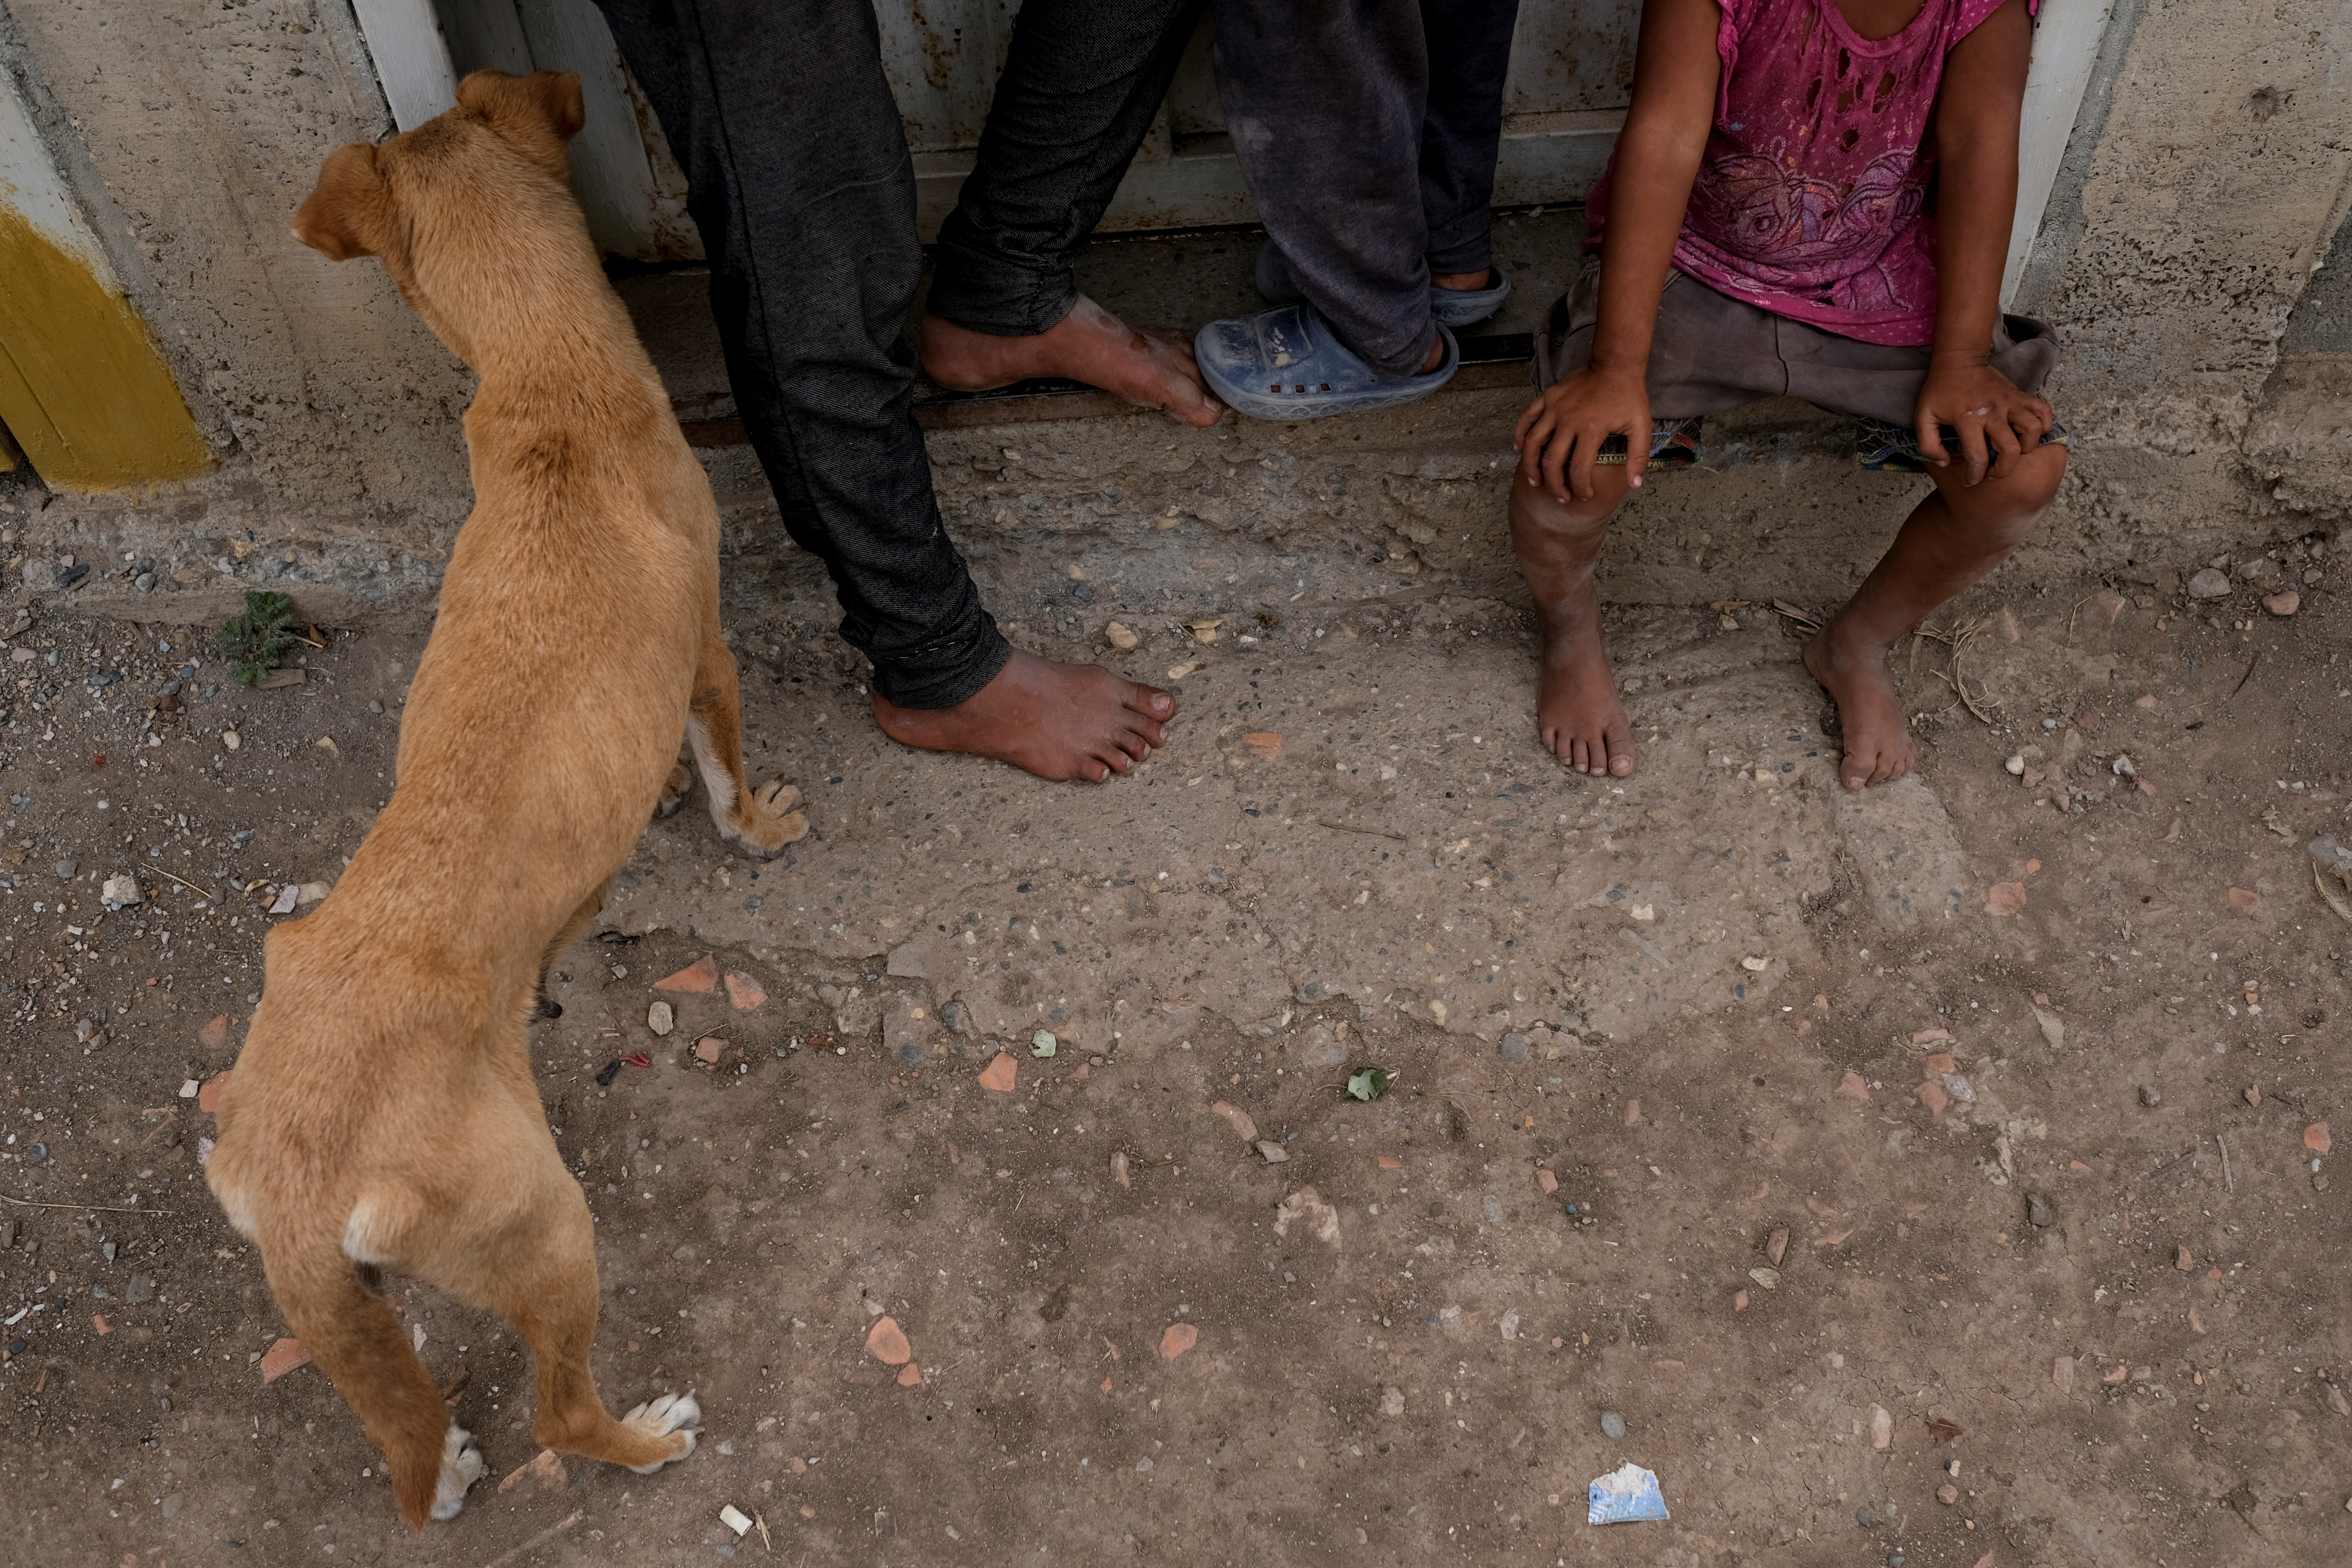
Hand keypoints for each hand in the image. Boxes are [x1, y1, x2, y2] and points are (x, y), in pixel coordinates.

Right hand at [1512, 363, 1652, 503]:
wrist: (1615, 364)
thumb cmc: (1629, 396)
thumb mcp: (1641, 426)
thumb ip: (1638, 456)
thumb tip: (1635, 484)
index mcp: (1591, 429)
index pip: (1579, 469)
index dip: (1580, 488)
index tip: (1584, 496)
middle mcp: (1569, 420)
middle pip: (1552, 461)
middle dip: (1555, 484)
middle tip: (1561, 496)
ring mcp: (1555, 408)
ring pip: (1534, 443)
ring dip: (1531, 466)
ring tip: (1535, 481)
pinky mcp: (1547, 398)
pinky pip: (1527, 419)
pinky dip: (1520, 435)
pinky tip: (1520, 450)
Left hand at [1914, 359, 2051, 485]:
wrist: (1959, 360)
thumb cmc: (1939, 390)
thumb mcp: (1923, 417)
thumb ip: (1928, 444)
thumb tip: (1945, 463)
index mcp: (1968, 419)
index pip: (1978, 457)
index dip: (1975, 476)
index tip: (1970, 480)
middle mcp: (1993, 412)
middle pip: (2011, 450)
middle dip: (2003, 470)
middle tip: (1992, 472)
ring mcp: (2011, 402)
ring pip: (2033, 430)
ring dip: (2025, 448)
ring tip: (2012, 452)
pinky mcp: (2021, 395)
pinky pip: (2044, 411)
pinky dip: (2044, 425)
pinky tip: (2031, 434)